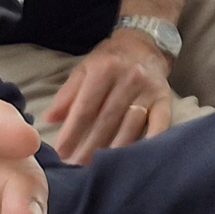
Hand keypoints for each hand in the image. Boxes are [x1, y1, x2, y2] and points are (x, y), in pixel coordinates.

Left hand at [42, 33, 178, 163]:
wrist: (145, 43)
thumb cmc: (110, 60)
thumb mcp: (84, 69)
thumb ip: (67, 94)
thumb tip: (49, 118)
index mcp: (104, 69)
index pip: (85, 107)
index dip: (72, 132)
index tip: (61, 153)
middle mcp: (128, 78)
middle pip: (106, 120)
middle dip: (90, 147)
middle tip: (77, 168)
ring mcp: (148, 89)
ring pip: (130, 125)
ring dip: (114, 150)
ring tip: (100, 169)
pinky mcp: (165, 98)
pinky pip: (160, 123)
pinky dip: (151, 141)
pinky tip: (138, 158)